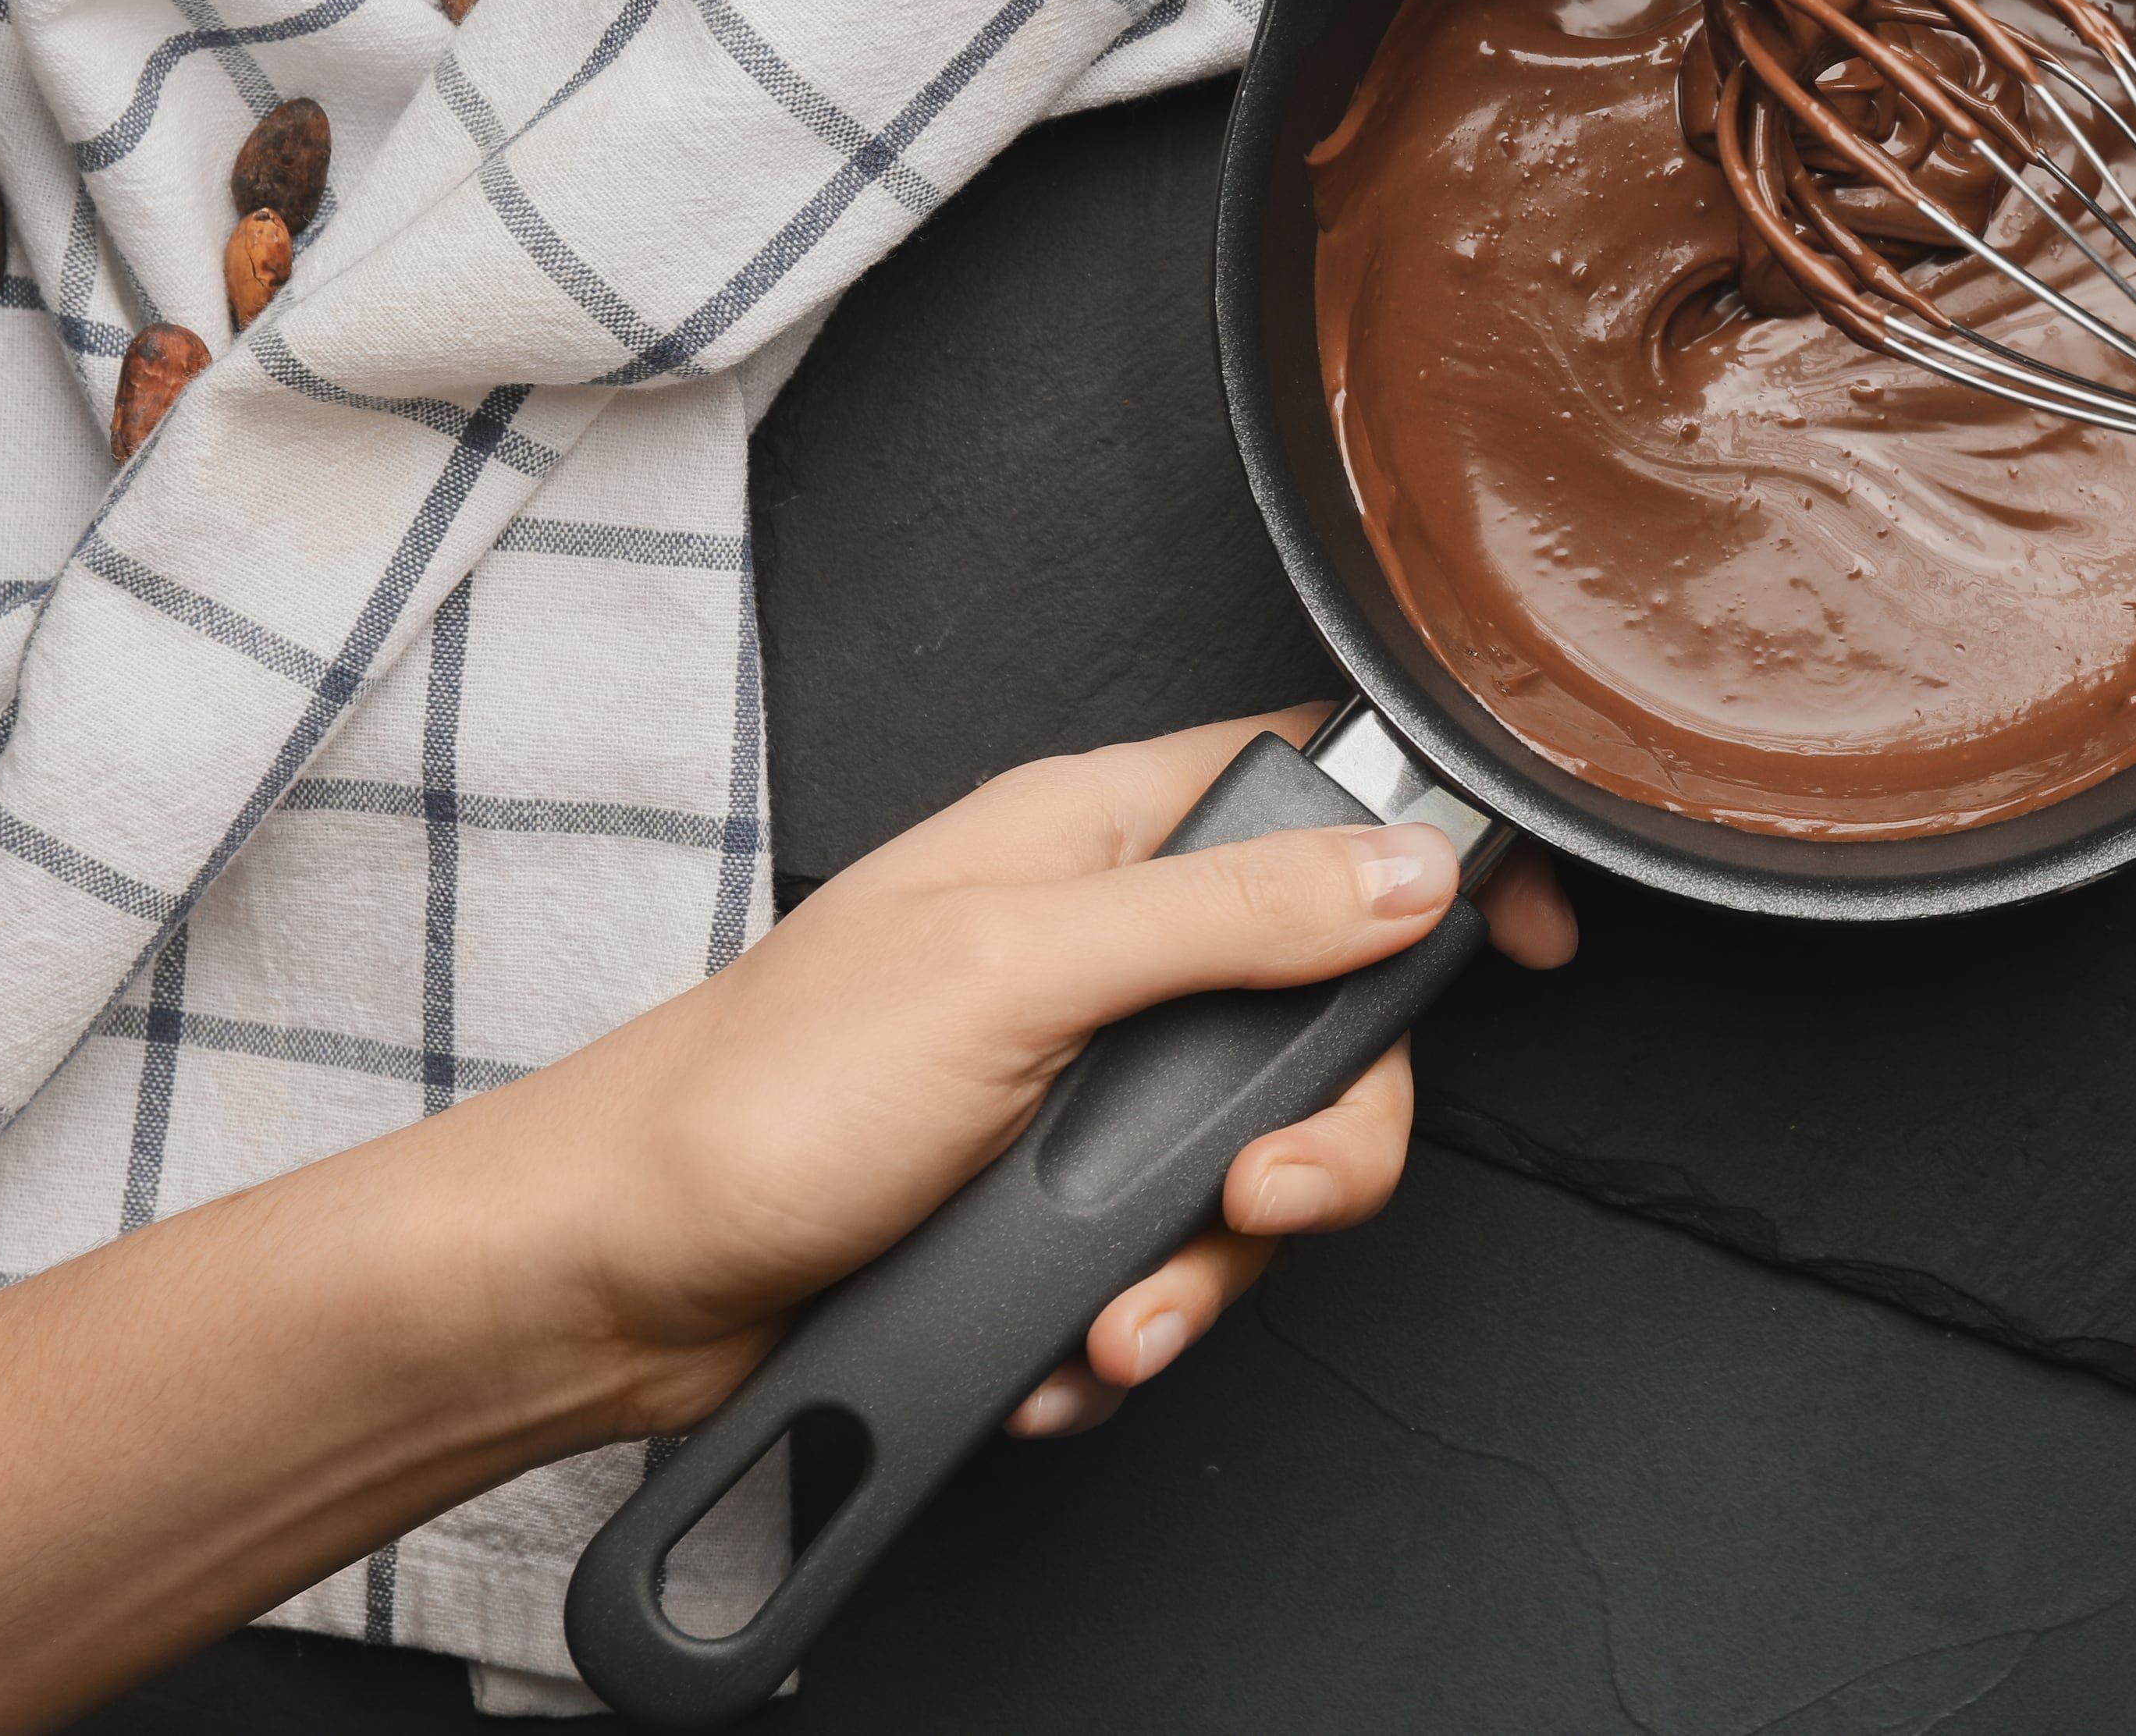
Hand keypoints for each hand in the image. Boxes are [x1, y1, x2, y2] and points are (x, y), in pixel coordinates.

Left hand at [442, 707, 1575, 1440]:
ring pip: (1260, 1160)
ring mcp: (1083, 1080)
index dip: (1430, 846)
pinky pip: (1175, 1258)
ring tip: (1121, 1323)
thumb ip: (1227, 916)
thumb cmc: (760, 1099)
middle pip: (1324, 1017)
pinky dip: (1136, 1318)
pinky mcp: (1051, 1202)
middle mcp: (1102, 946)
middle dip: (1315, 1144)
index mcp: (1093, 835)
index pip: (1315, 786)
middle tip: (1250, 1201)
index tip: (1518, 934)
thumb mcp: (1018, 970)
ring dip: (1212, 1265)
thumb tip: (1406, 871)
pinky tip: (1064, 1349)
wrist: (617, 1284)